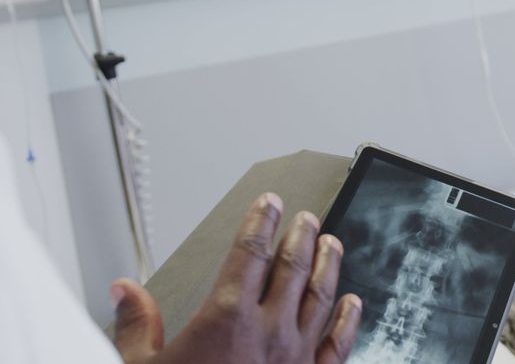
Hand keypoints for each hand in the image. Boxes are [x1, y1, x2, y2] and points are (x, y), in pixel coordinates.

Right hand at [111, 193, 362, 363]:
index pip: (250, 253)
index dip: (261, 223)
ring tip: (333, 243)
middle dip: (301, 236)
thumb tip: (124, 290)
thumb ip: (134, 325)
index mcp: (227, 320)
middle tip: (306, 218)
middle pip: (293, 267)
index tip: (270, 204)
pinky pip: (338, 345)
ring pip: (322, 297)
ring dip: (329, 266)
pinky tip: (353, 303)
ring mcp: (296, 358)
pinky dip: (348, 320)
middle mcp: (269, 333)